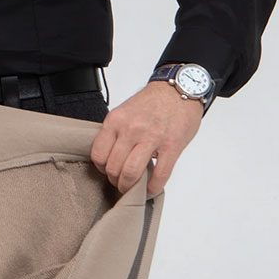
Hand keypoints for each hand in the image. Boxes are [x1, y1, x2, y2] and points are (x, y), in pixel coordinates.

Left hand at [89, 80, 202, 196]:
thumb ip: (116, 132)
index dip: (101, 168)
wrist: (179, 89)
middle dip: (115, 181)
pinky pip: (159, 175)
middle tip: (120, 183)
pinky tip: (150, 189)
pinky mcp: (171, 146)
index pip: (98, 154)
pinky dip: (152, 188)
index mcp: (116, 121)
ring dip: (129, 187)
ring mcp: (151, 138)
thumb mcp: (125, 112)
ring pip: (131, 173)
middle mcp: (131, 129)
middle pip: (113, 167)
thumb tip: (109, 156)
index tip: (107, 171)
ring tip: (132, 187)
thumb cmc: (153, 102)